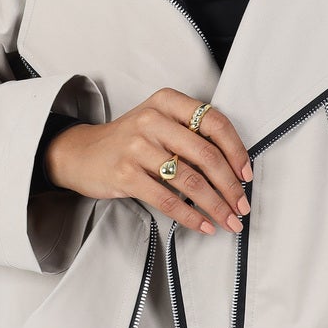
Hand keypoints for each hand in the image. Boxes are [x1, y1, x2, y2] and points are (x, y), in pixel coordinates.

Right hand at [46, 88, 253, 236]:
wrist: (80, 153)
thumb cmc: (129, 140)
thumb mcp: (159, 122)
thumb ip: (191, 136)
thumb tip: (234, 169)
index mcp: (168, 102)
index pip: (215, 122)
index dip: (236, 151)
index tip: (246, 174)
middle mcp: (152, 119)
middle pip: (206, 155)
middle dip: (230, 186)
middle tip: (242, 205)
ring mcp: (137, 147)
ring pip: (190, 181)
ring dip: (215, 206)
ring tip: (228, 220)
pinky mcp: (125, 174)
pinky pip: (167, 200)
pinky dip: (190, 217)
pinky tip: (203, 225)